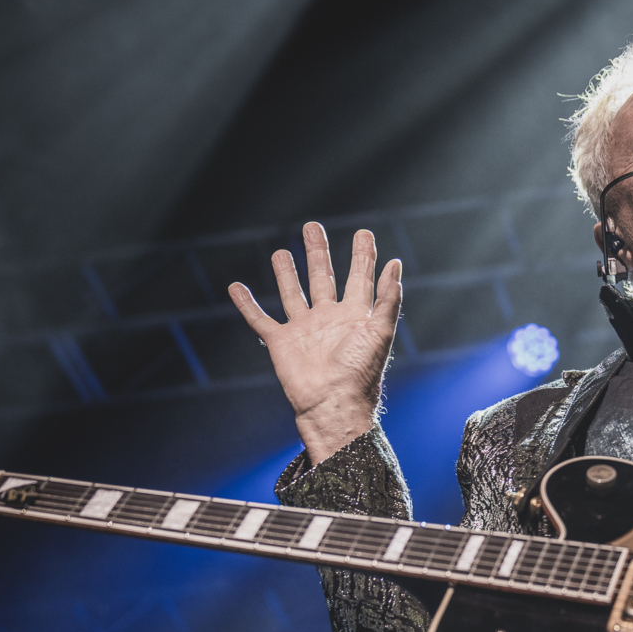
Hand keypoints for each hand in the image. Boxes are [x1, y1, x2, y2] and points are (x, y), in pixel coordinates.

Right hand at [229, 223, 401, 463]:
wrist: (332, 405)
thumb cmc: (360, 372)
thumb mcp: (380, 331)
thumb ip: (388, 298)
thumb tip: (396, 264)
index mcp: (355, 316)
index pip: (359, 277)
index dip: (363, 256)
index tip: (364, 232)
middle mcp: (328, 319)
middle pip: (322, 278)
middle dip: (318, 253)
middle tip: (312, 227)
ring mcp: (303, 330)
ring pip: (292, 293)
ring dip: (286, 273)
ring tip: (280, 251)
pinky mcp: (280, 343)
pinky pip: (260, 319)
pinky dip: (246, 304)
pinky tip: (236, 287)